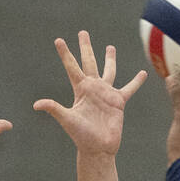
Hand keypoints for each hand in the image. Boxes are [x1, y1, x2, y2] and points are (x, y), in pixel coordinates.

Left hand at [33, 31, 144, 155]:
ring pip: (109, 70)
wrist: (98, 148)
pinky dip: (136, 82)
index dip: (66, 54)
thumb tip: (36, 104)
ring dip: (109, 59)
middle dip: (86, 48)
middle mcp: (93, 88)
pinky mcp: (118, 101)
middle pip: (89, 62)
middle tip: (82, 32)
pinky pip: (129, 89)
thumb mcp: (67, 119)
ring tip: (110, 46)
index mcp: (80, 89)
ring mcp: (106, 93)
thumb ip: (54, 108)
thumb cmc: (81, 136)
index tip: (58, 40)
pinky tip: (143, 73)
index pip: (72, 67)